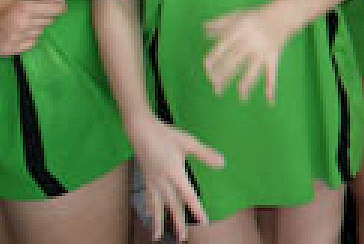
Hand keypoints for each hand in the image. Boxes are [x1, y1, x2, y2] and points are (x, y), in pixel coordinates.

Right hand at [0, 0, 64, 56]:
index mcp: (25, 8)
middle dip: (45, 14)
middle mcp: (23, 25)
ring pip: (40, 31)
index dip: (60, 7)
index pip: (56, 10)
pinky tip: (20, 31)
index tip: (60, 6)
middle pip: (49, 20)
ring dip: (36, 26)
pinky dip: (29, 37)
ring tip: (23, 20)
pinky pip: (30, 43)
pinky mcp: (10, 50)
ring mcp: (16, 40)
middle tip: (35, 11)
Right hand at [128, 115, 222, 240]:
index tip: (203, 221)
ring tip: (158, 236)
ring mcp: (152, 181)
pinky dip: (149, 208)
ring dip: (159, 221)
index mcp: (174, 172)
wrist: (141, 130)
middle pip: (172, 205)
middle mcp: (162, 180)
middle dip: (178, 222)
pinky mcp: (146, 178)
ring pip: (157, 205)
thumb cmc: (166, 134)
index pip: (188, 195)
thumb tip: (222, 164)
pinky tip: (149, 216)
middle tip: (183, 237)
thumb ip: (205, 154)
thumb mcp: (189, 142)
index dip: (196, 209)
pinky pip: (148, 198)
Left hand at [203, 5, 292, 103]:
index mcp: (240, 30)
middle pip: (235, 60)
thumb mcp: (238, 15)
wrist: (284, 14)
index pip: (223, 46)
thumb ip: (220, 23)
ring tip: (241, 97)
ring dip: (246, 84)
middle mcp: (251, 41)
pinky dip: (272, 87)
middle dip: (224, 74)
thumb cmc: (256, 16)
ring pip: (253, 69)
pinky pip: (272, 73)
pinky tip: (270, 101)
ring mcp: (263, 50)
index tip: (207, 68)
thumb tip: (203, 30)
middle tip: (216, 87)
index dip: (215, 57)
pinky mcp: (274, 56)